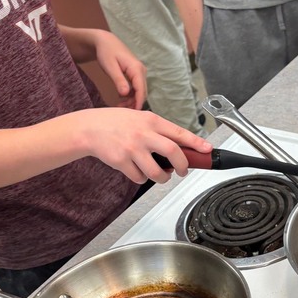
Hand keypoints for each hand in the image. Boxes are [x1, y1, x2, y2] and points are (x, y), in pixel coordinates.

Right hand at [77, 109, 211, 183]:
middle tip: (183, 171)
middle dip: (183, 166)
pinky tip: (137, 171)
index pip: (179, 132)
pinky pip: (139, 178)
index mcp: (151, 121)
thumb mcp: (140, 119)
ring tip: (160, 175)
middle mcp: (143, 133)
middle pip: (173, 152)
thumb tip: (179, 147)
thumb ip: (158, 130)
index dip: (196, 142)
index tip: (208, 150)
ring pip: (157, 171)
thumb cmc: (116, 123)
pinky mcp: (121, 161)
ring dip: (162, 177)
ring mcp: (132, 148)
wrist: (89, 128)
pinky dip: (141, 178)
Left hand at [93, 31, 146, 108]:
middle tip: (121, 113)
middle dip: (134, 103)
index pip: (141, 89)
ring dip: (131, 100)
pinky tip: (121, 100)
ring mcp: (139, 72)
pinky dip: (130, 96)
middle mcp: (141, 70)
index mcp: (136, 68)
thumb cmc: (106, 52)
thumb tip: (125, 94)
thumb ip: (118, 80)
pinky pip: (135, 88)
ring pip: (139, 91)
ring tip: (119, 107)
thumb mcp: (110, 67)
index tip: (134, 114)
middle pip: (142, 92)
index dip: (138, 102)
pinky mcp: (135, 74)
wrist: (105, 42)